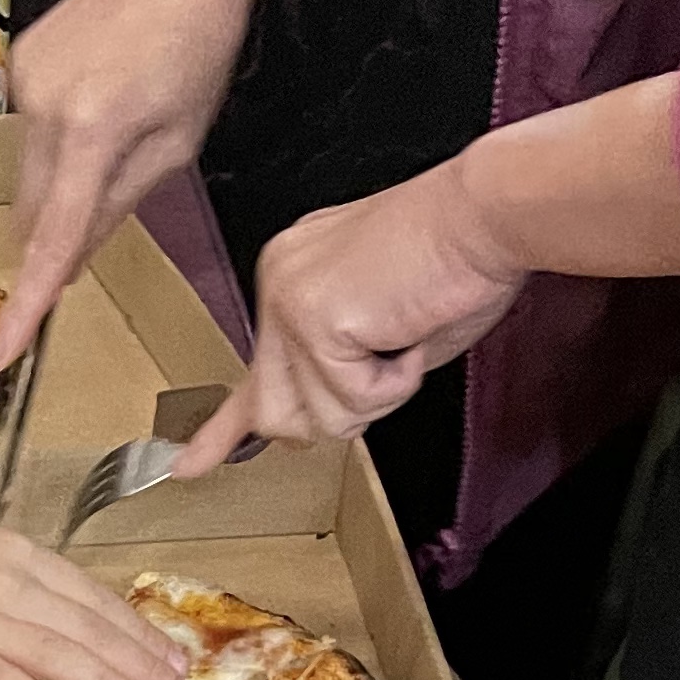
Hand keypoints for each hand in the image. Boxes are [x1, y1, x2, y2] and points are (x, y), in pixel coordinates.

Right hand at [0, 0, 260, 366]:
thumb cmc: (199, 41)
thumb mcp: (178, 141)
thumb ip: (120, 204)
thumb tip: (71, 256)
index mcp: (93, 132)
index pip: (50, 241)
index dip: (26, 305)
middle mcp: (45, 107)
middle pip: (32, 210)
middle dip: (58, 229)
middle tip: (110, 200)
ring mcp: (25, 80)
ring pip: (30, 172)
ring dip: (62, 179)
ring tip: (118, 124)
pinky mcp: (21, 60)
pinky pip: (30, 130)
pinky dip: (59, 138)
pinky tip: (99, 96)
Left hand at [177, 154, 520, 463]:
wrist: (490, 213)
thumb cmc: (462, 261)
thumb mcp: (388, 334)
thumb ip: (342, 375)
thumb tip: (308, 431)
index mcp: (295, 276)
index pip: (251, 370)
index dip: (224, 430)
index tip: (189, 465)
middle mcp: (280, 281)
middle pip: (275, 411)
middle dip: (340, 408)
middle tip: (389, 357)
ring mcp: (289, 300)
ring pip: (317, 418)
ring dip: (376, 397)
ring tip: (405, 335)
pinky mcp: (314, 318)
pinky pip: (350, 401)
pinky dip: (394, 384)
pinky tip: (408, 333)